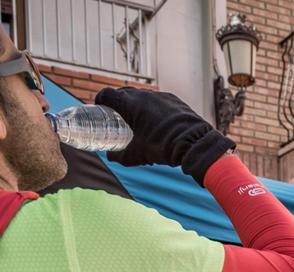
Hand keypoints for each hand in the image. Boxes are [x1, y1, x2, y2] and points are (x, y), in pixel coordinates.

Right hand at [94, 87, 234, 183]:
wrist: (193, 143)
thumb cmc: (162, 147)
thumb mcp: (137, 154)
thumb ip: (120, 156)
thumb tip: (111, 157)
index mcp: (130, 103)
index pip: (107, 94)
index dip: (100, 101)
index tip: (100, 109)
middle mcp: (144, 95)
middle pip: (124, 93)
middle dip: (118, 102)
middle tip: (116, 115)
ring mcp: (161, 96)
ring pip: (142, 96)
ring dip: (136, 104)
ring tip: (136, 118)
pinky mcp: (174, 100)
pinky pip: (158, 100)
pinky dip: (152, 107)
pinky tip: (156, 120)